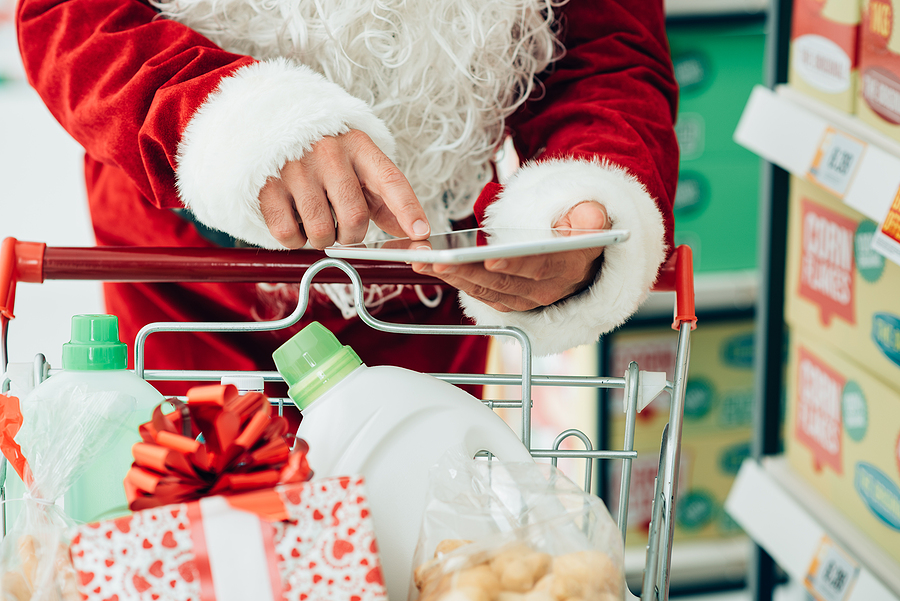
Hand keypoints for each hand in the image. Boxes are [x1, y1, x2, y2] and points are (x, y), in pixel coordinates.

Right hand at [258, 129, 429, 248]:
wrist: (270, 124)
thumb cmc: (324, 156)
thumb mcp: (358, 166)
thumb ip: (385, 200)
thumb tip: (413, 234)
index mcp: (358, 145)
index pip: (390, 179)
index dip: (408, 209)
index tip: (421, 232)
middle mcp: (328, 152)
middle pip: (355, 218)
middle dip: (352, 236)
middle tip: (343, 229)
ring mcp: (295, 167)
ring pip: (321, 233)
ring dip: (323, 239)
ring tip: (317, 219)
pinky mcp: (266, 185)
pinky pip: (288, 235)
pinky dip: (295, 239)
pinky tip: (294, 219)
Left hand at [412, 201, 608, 311]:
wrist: (581, 261)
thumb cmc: (582, 234)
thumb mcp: (594, 219)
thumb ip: (590, 217)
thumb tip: (589, 218)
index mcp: (565, 269)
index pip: (536, 269)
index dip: (513, 265)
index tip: (488, 258)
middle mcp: (543, 291)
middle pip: (501, 283)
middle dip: (467, 272)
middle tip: (438, 260)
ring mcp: (523, 299)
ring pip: (484, 291)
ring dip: (452, 278)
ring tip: (423, 261)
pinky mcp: (506, 299)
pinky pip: (478, 293)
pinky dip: (454, 281)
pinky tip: (430, 266)